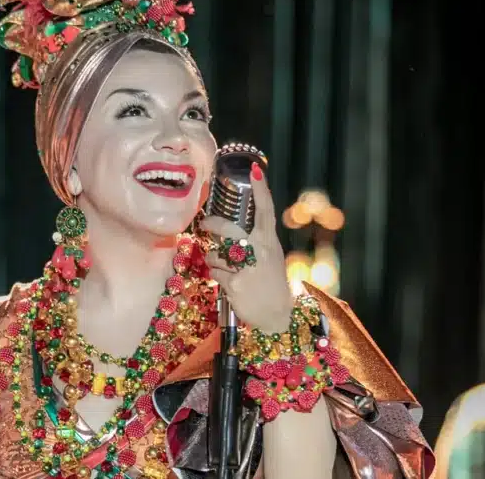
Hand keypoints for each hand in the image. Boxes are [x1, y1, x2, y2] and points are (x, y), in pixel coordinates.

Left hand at [200, 162, 292, 333]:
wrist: (278, 315)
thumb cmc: (270, 283)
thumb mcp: (269, 257)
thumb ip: (254, 242)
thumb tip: (229, 229)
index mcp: (269, 241)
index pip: (265, 210)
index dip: (260, 190)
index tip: (254, 170)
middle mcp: (260, 251)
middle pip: (229, 229)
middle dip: (213, 224)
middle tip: (205, 224)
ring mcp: (247, 268)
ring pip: (216, 253)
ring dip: (213, 259)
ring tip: (223, 267)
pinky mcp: (235, 284)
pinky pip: (215, 273)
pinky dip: (217, 277)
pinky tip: (227, 282)